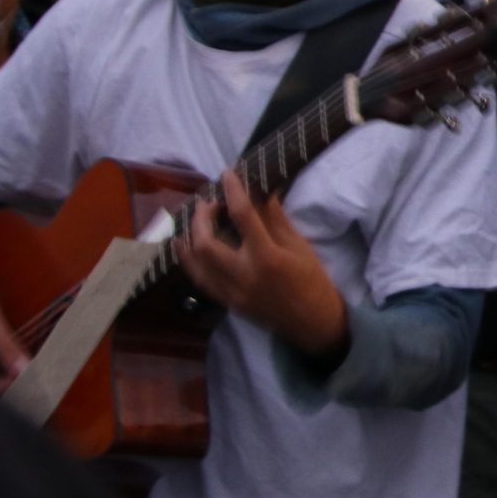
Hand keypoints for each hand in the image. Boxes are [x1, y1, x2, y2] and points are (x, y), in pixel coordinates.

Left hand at [175, 170, 347, 357]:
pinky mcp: (227, 303)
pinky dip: (188, 261)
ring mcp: (232, 292)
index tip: (227, 174)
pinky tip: (184, 246)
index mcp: (268, 257)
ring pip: (196, 262)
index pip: (243, 216)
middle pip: (206, 242)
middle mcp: (244, 274)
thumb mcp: (300, 246)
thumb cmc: (313, 281)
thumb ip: (275, 220)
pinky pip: (200, 280)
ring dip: (190, 237)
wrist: (313, 322)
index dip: (233, 191)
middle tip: (209, 203)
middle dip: (202, 217)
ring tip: (194, 221)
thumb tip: (260, 192)